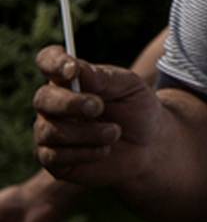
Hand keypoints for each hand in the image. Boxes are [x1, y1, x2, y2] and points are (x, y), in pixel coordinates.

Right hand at [31, 48, 167, 188]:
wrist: (149, 144)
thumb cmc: (137, 108)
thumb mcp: (130, 87)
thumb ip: (104, 77)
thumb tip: (77, 69)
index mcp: (70, 79)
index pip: (48, 61)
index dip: (53, 62)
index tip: (71, 70)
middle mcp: (53, 104)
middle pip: (42, 98)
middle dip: (70, 103)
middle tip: (98, 107)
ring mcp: (49, 132)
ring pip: (51, 131)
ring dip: (87, 132)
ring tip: (115, 132)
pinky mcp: (53, 160)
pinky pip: (56, 156)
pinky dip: (85, 152)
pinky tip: (104, 150)